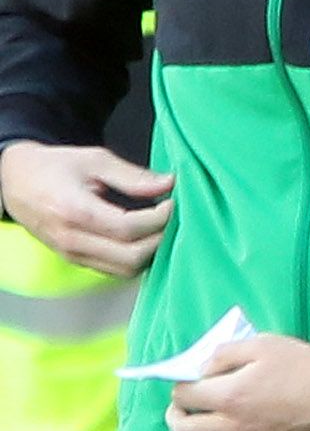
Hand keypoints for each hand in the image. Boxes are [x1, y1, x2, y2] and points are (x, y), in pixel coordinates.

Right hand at [0, 143, 172, 274]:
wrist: (15, 181)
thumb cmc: (54, 167)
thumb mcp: (94, 160)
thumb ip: (132, 175)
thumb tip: (169, 183)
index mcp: (75, 212)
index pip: (129, 229)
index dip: (159, 218)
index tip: (173, 202)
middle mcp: (72, 241)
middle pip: (131, 257)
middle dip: (160, 238)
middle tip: (172, 217)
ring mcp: (73, 255)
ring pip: (125, 270)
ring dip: (151, 253)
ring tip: (161, 227)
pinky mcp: (75, 260)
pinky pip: (114, 270)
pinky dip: (136, 259)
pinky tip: (146, 237)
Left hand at [166, 336, 309, 430]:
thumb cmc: (305, 366)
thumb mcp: (266, 344)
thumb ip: (227, 353)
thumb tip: (203, 368)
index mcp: (229, 395)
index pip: (185, 395)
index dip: (180, 386)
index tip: (186, 381)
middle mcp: (231, 426)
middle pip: (185, 428)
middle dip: (175, 416)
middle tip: (178, 407)